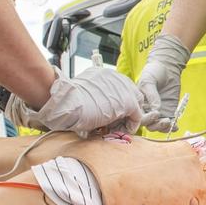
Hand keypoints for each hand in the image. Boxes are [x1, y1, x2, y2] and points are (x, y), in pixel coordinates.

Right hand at [5, 67, 146, 137]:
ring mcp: (124, 88)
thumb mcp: (82, 95)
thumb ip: (93, 97)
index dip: (117, 101)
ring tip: (116, 128)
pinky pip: (137, 115)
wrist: (68, 105)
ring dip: (127, 117)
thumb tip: (95, 108)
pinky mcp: (129, 102)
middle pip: (130, 92)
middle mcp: (116, 77)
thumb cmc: (68, 103)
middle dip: (125, 108)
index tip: (111, 113)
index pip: (119, 86)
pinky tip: (121, 131)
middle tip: (115, 122)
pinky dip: (131, 125)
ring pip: (135, 103)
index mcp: (103, 73)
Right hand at [135, 34, 190, 131]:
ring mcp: (158, 112)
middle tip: (163, 119)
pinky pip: (169, 123)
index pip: (137, 117)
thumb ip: (151, 95)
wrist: (167, 68)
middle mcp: (146, 110)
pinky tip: (176, 126)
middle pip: (147, 124)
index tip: (154, 113)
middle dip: (154, 124)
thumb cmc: (154, 72)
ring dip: (163, 127)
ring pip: (157, 126)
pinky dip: (172, 127)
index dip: (144, 119)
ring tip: (169, 121)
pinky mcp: (169, 111)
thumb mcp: (149, 80)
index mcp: (138, 104)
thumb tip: (156, 109)